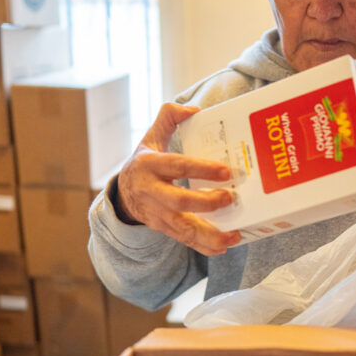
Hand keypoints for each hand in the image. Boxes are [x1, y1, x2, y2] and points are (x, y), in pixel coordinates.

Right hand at [115, 102, 241, 255]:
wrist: (122, 194)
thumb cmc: (144, 163)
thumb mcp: (150, 137)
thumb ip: (169, 117)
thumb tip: (194, 109)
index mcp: (149, 166)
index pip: (177, 166)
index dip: (201, 169)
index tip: (225, 172)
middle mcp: (150, 192)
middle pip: (178, 201)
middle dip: (205, 203)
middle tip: (230, 198)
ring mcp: (156, 214)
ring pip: (182, 228)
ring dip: (208, 235)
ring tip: (233, 236)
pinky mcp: (162, 229)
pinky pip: (183, 240)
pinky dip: (203, 246)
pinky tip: (223, 246)